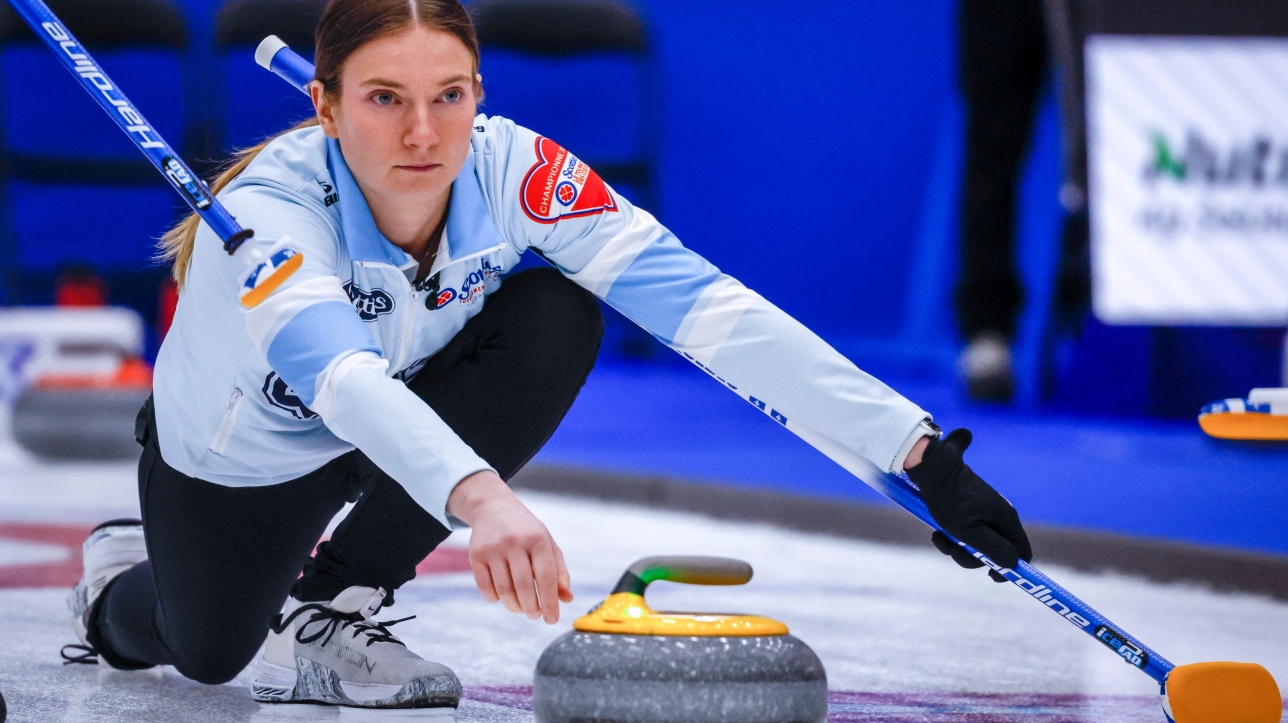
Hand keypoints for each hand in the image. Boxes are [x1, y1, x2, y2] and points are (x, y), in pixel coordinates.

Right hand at [447, 470, 572, 622]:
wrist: (493, 507)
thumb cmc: (526, 531)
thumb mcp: (547, 543)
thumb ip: (559, 571)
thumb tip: (567, 599)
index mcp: (537, 539)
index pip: (546, 577)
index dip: (550, 602)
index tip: (552, 620)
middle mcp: (514, 542)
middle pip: (524, 587)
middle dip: (531, 608)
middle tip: (535, 615)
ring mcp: (493, 548)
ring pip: (504, 590)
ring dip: (514, 606)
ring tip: (521, 608)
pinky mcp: (475, 554)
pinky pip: (486, 587)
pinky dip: (495, 598)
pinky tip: (502, 597)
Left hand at [905, 429, 1032, 581]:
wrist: (933, 471)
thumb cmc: (950, 501)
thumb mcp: (970, 532)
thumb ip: (994, 549)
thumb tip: (1014, 563)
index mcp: (1006, 520)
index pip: (1022, 551)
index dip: (1011, 568)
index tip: (991, 576)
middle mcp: (999, 517)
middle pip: (995, 551)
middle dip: (972, 557)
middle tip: (953, 550)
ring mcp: (984, 514)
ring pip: (976, 545)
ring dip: (956, 548)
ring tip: (939, 537)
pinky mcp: (970, 512)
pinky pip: (965, 534)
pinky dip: (951, 538)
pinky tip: (937, 532)